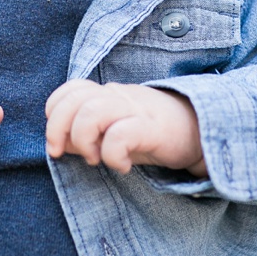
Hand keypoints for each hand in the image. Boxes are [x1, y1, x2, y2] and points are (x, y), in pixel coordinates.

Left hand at [45, 80, 205, 176]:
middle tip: (63, 153)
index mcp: (108, 94)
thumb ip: (87, 133)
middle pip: (75, 98)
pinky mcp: (152, 128)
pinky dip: (112, 155)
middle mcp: (119, 96)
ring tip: (94, 159)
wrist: (201, 131)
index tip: (58, 141)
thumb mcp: (116, 130)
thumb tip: (58, 144)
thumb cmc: (153, 134)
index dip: (55, 112)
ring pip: (93, 111)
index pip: (71, 88)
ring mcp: (136, 109)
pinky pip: (121, 134)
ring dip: (83, 140)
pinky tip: (121, 166)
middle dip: (58, 128)